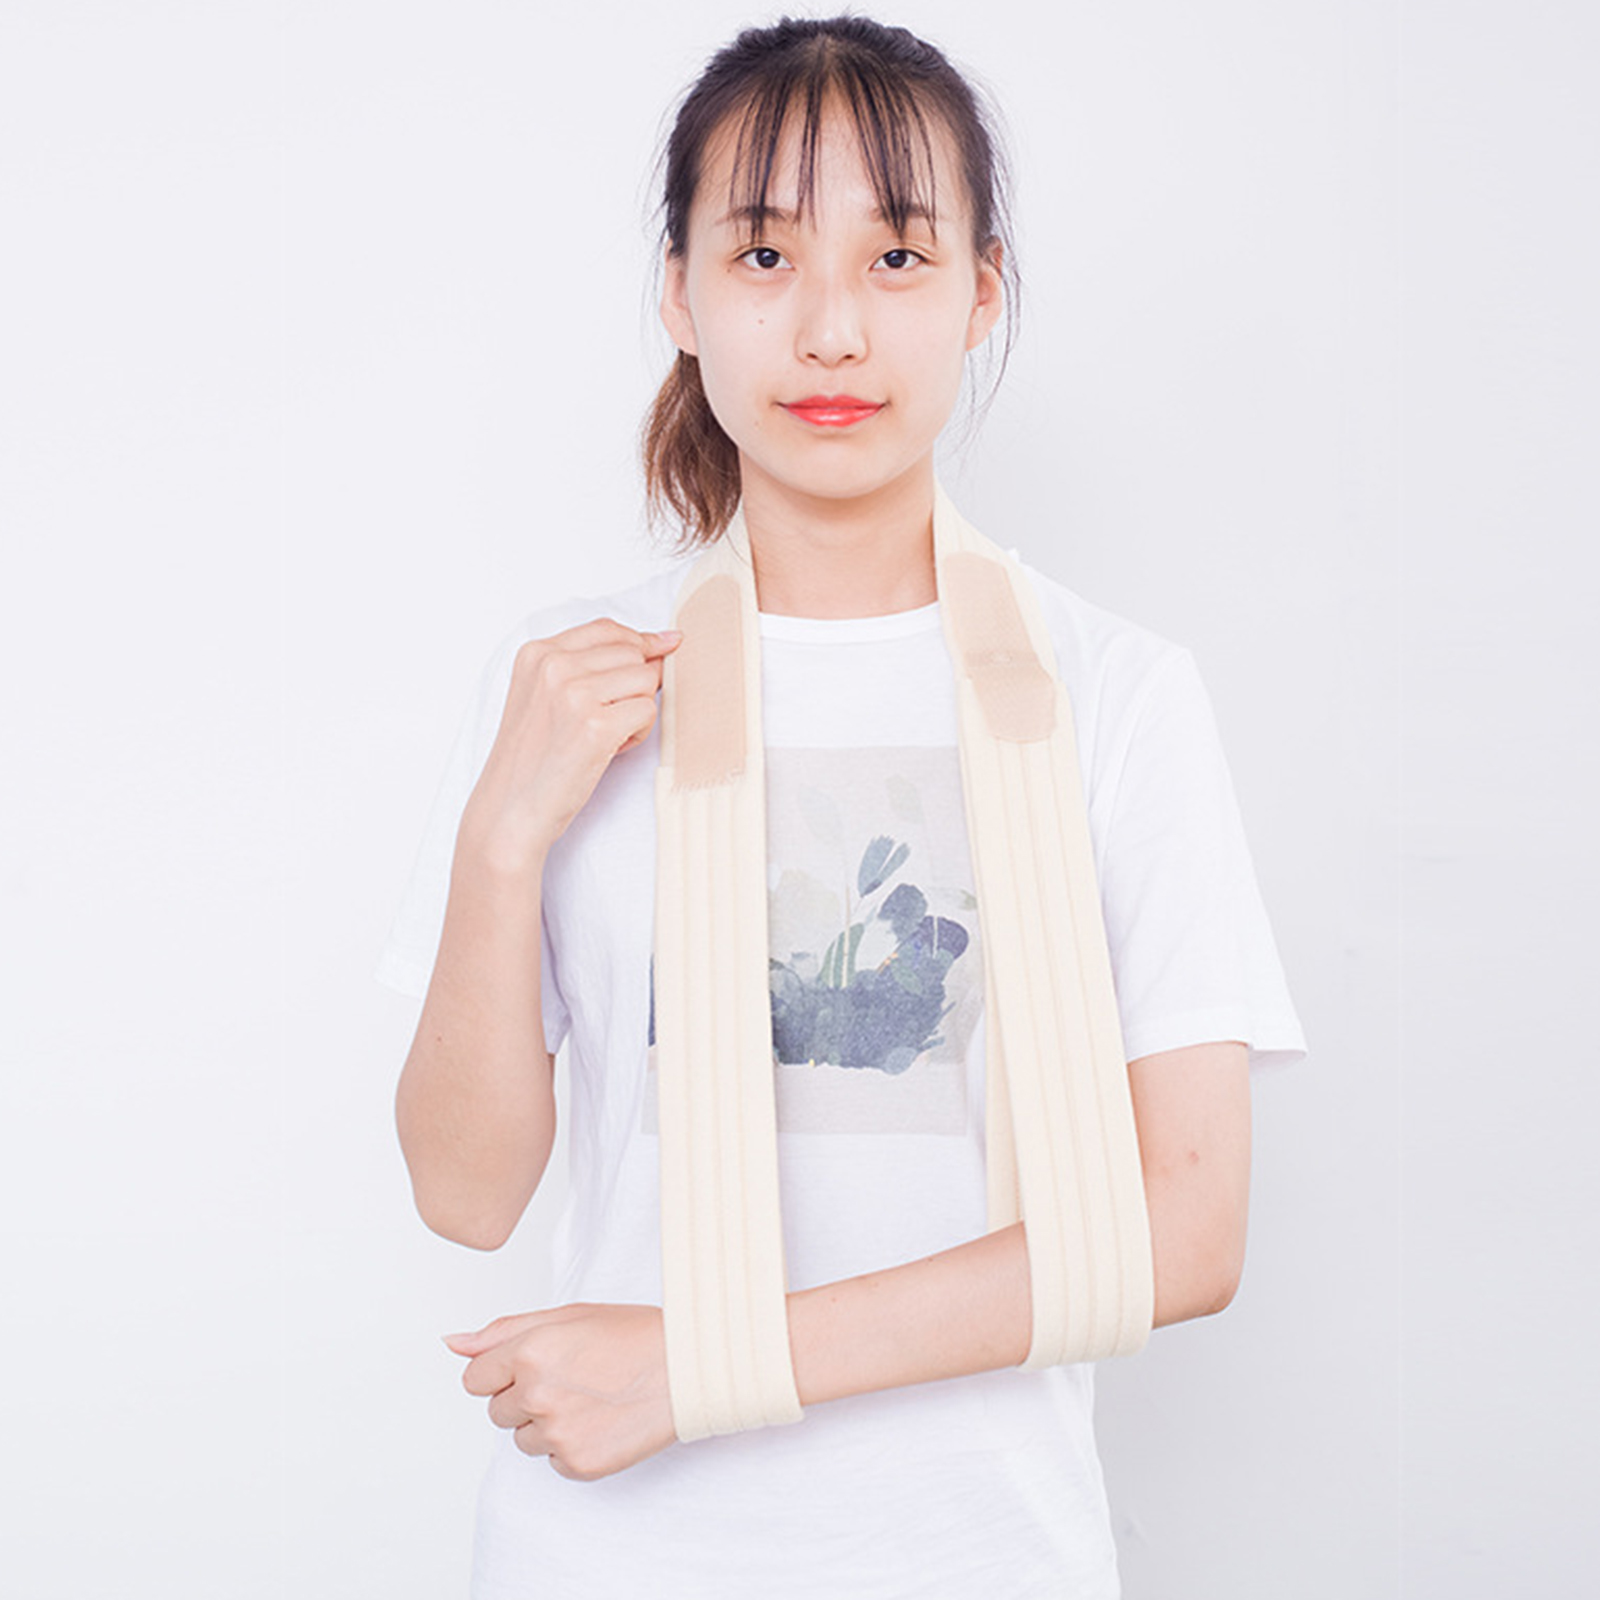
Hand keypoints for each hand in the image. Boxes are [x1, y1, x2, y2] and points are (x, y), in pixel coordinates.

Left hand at [444, 1302, 677, 1481]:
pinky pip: (553, 1462)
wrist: (685, 1368)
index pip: (475, 1379)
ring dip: (547, 1424)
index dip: (503, 1372)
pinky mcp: (577, 1463)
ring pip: (524, 1439)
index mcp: (528, 1351)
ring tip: (591, 1399)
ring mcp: (556, 1433)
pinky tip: (602, 1421)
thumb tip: (452, 1344)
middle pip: (497, 1412)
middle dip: (524, 1398)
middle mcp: (536, 1394)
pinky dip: (572, 1447)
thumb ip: (502, 1332)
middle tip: (573, 1379)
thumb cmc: (632, 1335)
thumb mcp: (568, 1316)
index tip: (534, 1367)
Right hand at [463, 619, 681, 867]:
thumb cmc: (533, 760)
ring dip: (638, 711)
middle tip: (609, 720)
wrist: (509, 810)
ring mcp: (574, 694)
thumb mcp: (544, 697)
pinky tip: (610, 750)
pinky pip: (648, 712)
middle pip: (632, 654)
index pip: (607, 629)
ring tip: (607, 737)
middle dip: (636, 686)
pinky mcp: (596, 726)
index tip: (665, 646)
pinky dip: (639, 734)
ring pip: (646, 680)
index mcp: (537, 654)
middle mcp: (553, 667)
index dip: (641, 640)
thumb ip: (587, 666)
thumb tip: (663, 643)